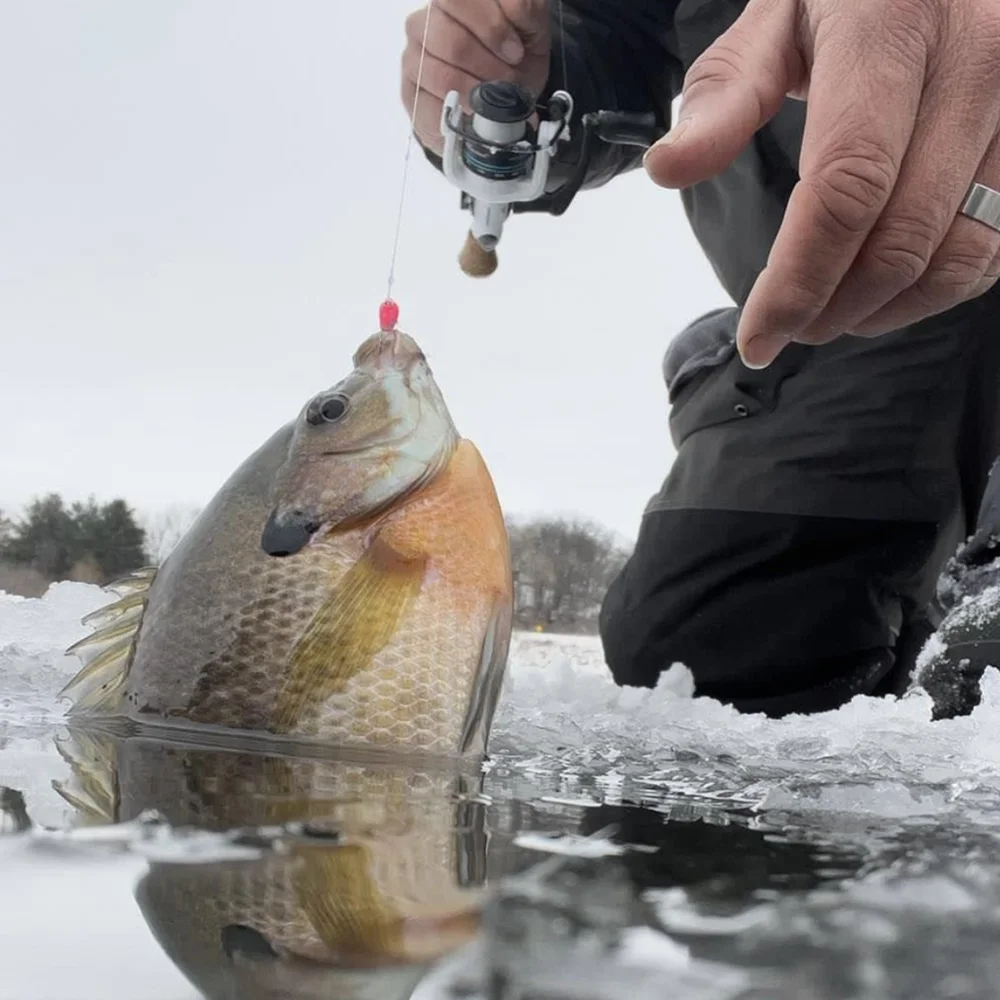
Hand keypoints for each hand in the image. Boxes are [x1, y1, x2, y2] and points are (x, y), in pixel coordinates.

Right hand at [400, 0, 550, 156]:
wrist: (503, 97)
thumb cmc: (512, 58)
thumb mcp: (529, 27)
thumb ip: (524, 9)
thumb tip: (516, 8)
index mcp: (450, 0)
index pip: (455, 0)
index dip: (491, 27)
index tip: (516, 52)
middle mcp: (423, 22)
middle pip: (451, 43)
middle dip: (489, 68)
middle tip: (509, 80)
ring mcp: (413, 59)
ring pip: (441, 77)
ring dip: (477, 94)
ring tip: (494, 98)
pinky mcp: (410, 95)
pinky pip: (431, 110)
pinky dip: (462, 116)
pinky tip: (475, 114)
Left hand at [643, 0, 999, 367]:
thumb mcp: (774, 21)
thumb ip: (723, 97)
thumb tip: (667, 169)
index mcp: (892, 28)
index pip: (847, 187)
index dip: (799, 280)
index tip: (757, 336)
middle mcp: (977, 60)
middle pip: (901, 235)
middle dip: (833, 307)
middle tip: (787, 330)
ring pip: (958, 253)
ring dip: (884, 311)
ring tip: (828, 317)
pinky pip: (995, 244)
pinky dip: (933, 289)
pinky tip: (883, 291)